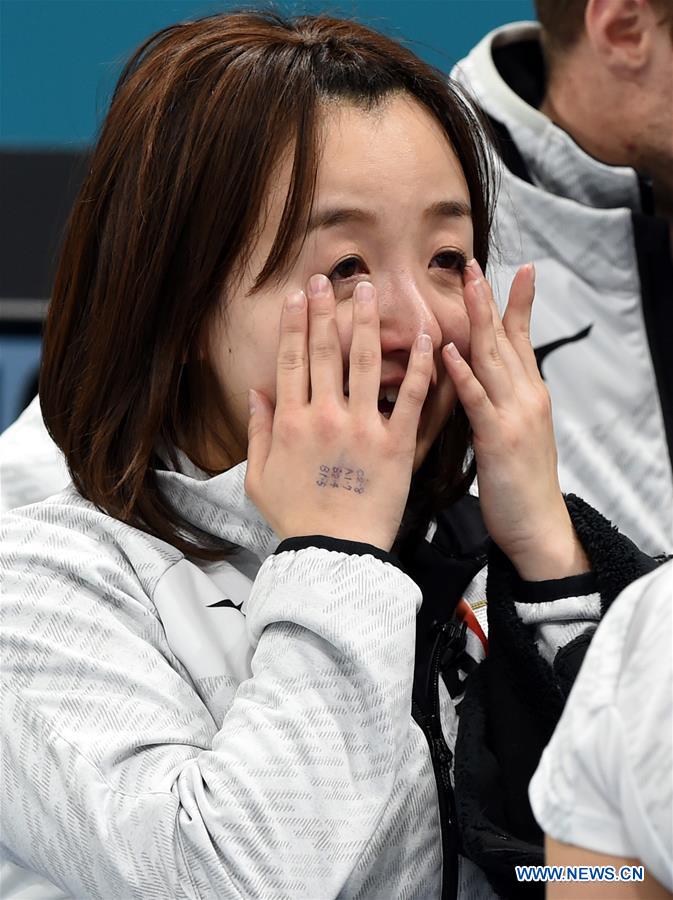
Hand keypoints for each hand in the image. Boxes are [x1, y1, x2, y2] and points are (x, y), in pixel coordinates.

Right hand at [245, 275, 432, 551]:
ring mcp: (362, 428)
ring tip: (371, 290)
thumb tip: (256, 394)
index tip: (298, 297)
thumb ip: (257, 433)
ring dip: (367, 322)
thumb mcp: (259, 479)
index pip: (291, 361)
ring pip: (365, 363)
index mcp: (290, 423)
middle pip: (324, 352)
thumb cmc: (296, 519)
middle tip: (327, 279)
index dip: (294, 325)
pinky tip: (427, 337)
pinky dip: (420, 366)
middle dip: (325, 311)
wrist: (335, 554)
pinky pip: (409, 398)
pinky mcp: (396, 445)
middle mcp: (324, 417)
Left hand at [442, 261, 589, 580]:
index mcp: (530, 396)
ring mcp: (515, 416)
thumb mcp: (514, 435)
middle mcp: (527, 398)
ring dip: (478, 320)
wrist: (539, 527)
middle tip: (474, 264)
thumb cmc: (520, 485)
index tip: (516, 270)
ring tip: (466, 286)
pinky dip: (463, 374)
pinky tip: (448, 351)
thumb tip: (481, 380)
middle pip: (506, 340)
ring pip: (494, 359)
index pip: (520, 341)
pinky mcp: (499, 439)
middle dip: (491, 300)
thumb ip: (500, 404)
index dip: (517, 305)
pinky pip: (477, 400)